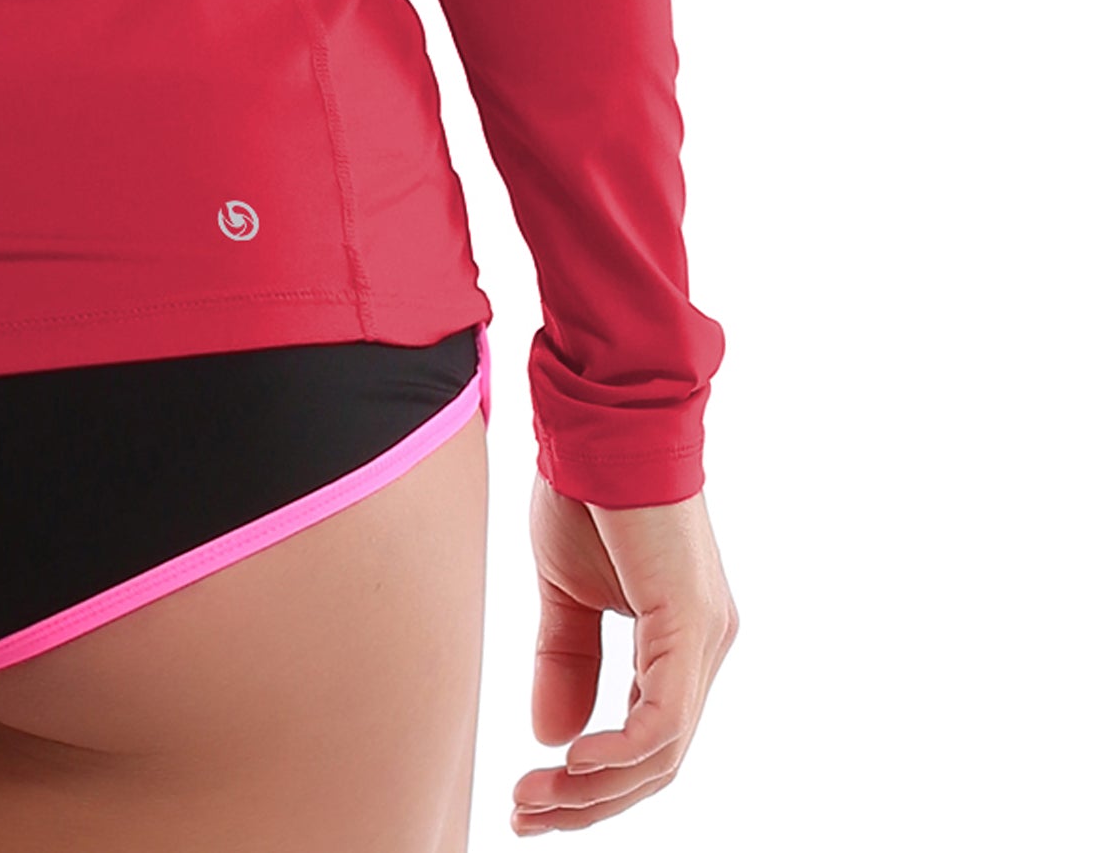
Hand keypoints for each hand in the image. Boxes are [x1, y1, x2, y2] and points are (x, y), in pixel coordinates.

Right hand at [509, 480, 736, 832]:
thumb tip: (553, 737)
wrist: (597, 418)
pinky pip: (664, 718)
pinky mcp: (691, 623)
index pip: (646, 741)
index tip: (530, 800)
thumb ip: (564, 660)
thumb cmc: (584, 487)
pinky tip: (572, 763)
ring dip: (595, 788)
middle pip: (657, 762)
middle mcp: (704, 647)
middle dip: (589, 802)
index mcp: (679, 641)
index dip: (590, 784)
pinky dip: (620, 751)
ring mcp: (704, 638)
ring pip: (662, 751)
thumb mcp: (564, 589)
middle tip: (526, 817)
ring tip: (537, 799)